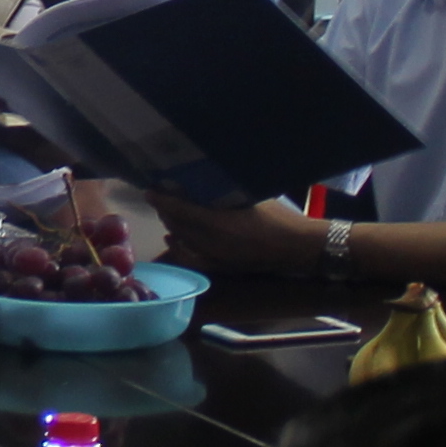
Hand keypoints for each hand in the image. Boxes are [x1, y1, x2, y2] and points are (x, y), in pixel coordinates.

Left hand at [145, 190, 303, 274]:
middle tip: (160, 196)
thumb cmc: (278, 217)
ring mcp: (214, 257)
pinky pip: (191, 258)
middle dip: (166, 211)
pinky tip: (173, 240)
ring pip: (182, 241)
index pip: (180, 210)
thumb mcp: (251, 196)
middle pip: (177, 226)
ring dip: (172, 227)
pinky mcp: (220, 267)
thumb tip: (207, 179)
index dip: (162, 200)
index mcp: (217, 223)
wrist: (296, 247)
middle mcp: (209, 243)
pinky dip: (179, 248)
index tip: (149, 190)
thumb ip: (225, 191)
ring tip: (167, 213)